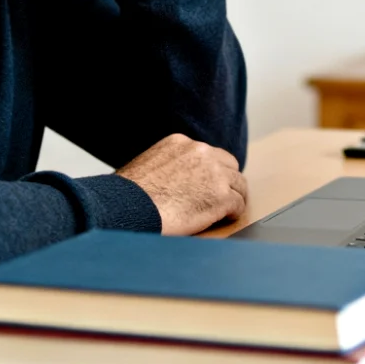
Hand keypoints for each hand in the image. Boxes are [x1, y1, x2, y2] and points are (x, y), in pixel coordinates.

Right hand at [117, 134, 248, 234]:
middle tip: (220, 197)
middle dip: (225, 181)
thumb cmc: (126, 195)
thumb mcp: (147, 165)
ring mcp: (214, 174)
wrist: (126, 208)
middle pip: (229, 165)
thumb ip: (167, 166)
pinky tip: (223, 220)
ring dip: (232, 197)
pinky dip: (232, 214)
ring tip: (224, 211)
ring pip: (238, 184)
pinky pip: (238, 204)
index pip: (208, 153)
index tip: (207, 184)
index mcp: (180, 143)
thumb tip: (170, 180)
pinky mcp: (221, 197)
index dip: (210, 171)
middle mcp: (201, 152)